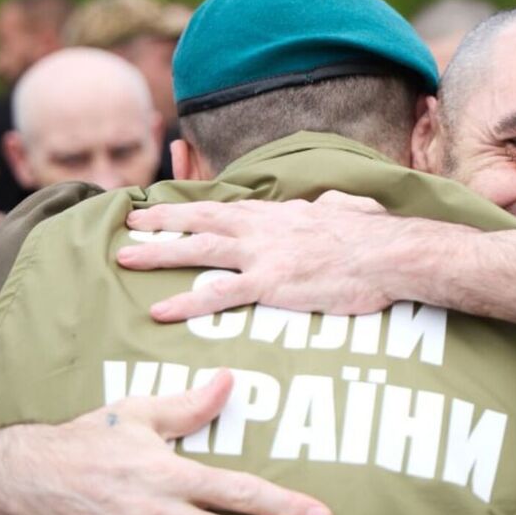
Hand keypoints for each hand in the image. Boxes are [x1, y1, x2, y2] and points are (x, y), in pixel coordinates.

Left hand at [116, 191, 412, 321]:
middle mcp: (264, 228)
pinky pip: (218, 295)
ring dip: (159, 253)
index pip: (228, 207)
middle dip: (163, 219)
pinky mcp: (270, 284)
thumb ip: (330, 206)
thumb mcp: (349, 209)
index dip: (196, 207)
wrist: (390, 254)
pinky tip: (159, 310)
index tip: (170, 208)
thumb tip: (327, 204)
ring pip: (199, 249)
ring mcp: (264, 254)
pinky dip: (185, 302)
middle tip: (131, 222)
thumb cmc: (375, 237)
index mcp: (281, 212)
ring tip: (125, 259)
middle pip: (202, 219)